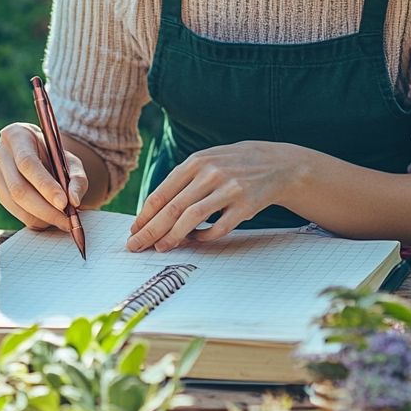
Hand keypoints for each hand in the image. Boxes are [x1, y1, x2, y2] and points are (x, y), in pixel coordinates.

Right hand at [0, 122, 88, 231]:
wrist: (40, 156)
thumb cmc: (56, 156)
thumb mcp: (71, 161)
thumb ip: (77, 179)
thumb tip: (74, 201)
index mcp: (17, 135)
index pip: (27, 163)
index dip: (45, 185)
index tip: (64, 203)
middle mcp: (0, 153)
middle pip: (18, 187)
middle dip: (45, 208)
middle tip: (67, 221)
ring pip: (15, 203)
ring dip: (41, 217)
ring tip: (63, 222)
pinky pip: (15, 211)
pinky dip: (35, 219)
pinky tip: (51, 220)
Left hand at [127, 141, 308, 250]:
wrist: (276, 163)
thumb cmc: (232, 166)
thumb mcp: (206, 163)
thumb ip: (181, 183)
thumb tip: (152, 213)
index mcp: (195, 162)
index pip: (161, 194)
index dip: (144, 215)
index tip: (134, 231)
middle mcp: (210, 173)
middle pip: (172, 208)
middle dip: (150, 231)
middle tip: (136, 246)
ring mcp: (229, 189)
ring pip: (192, 218)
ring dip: (173, 236)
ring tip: (161, 247)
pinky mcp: (246, 205)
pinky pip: (219, 227)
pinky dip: (204, 236)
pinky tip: (195, 239)